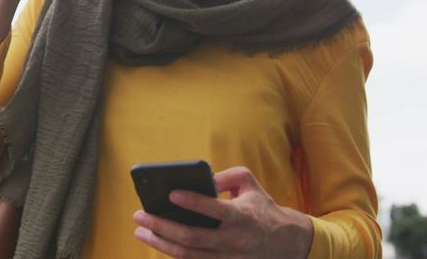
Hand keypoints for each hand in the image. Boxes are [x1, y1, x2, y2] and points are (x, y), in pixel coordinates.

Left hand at [132, 166, 312, 258]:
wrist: (287, 242)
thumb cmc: (262, 208)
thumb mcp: (250, 184)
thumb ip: (226, 175)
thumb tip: (201, 178)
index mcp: (242, 216)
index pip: (214, 208)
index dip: (192, 202)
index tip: (170, 194)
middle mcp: (234, 240)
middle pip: (192, 237)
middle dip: (161, 226)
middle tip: (139, 216)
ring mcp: (229, 258)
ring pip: (189, 255)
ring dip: (161, 243)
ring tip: (141, 231)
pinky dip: (174, 255)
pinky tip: (159, 243)